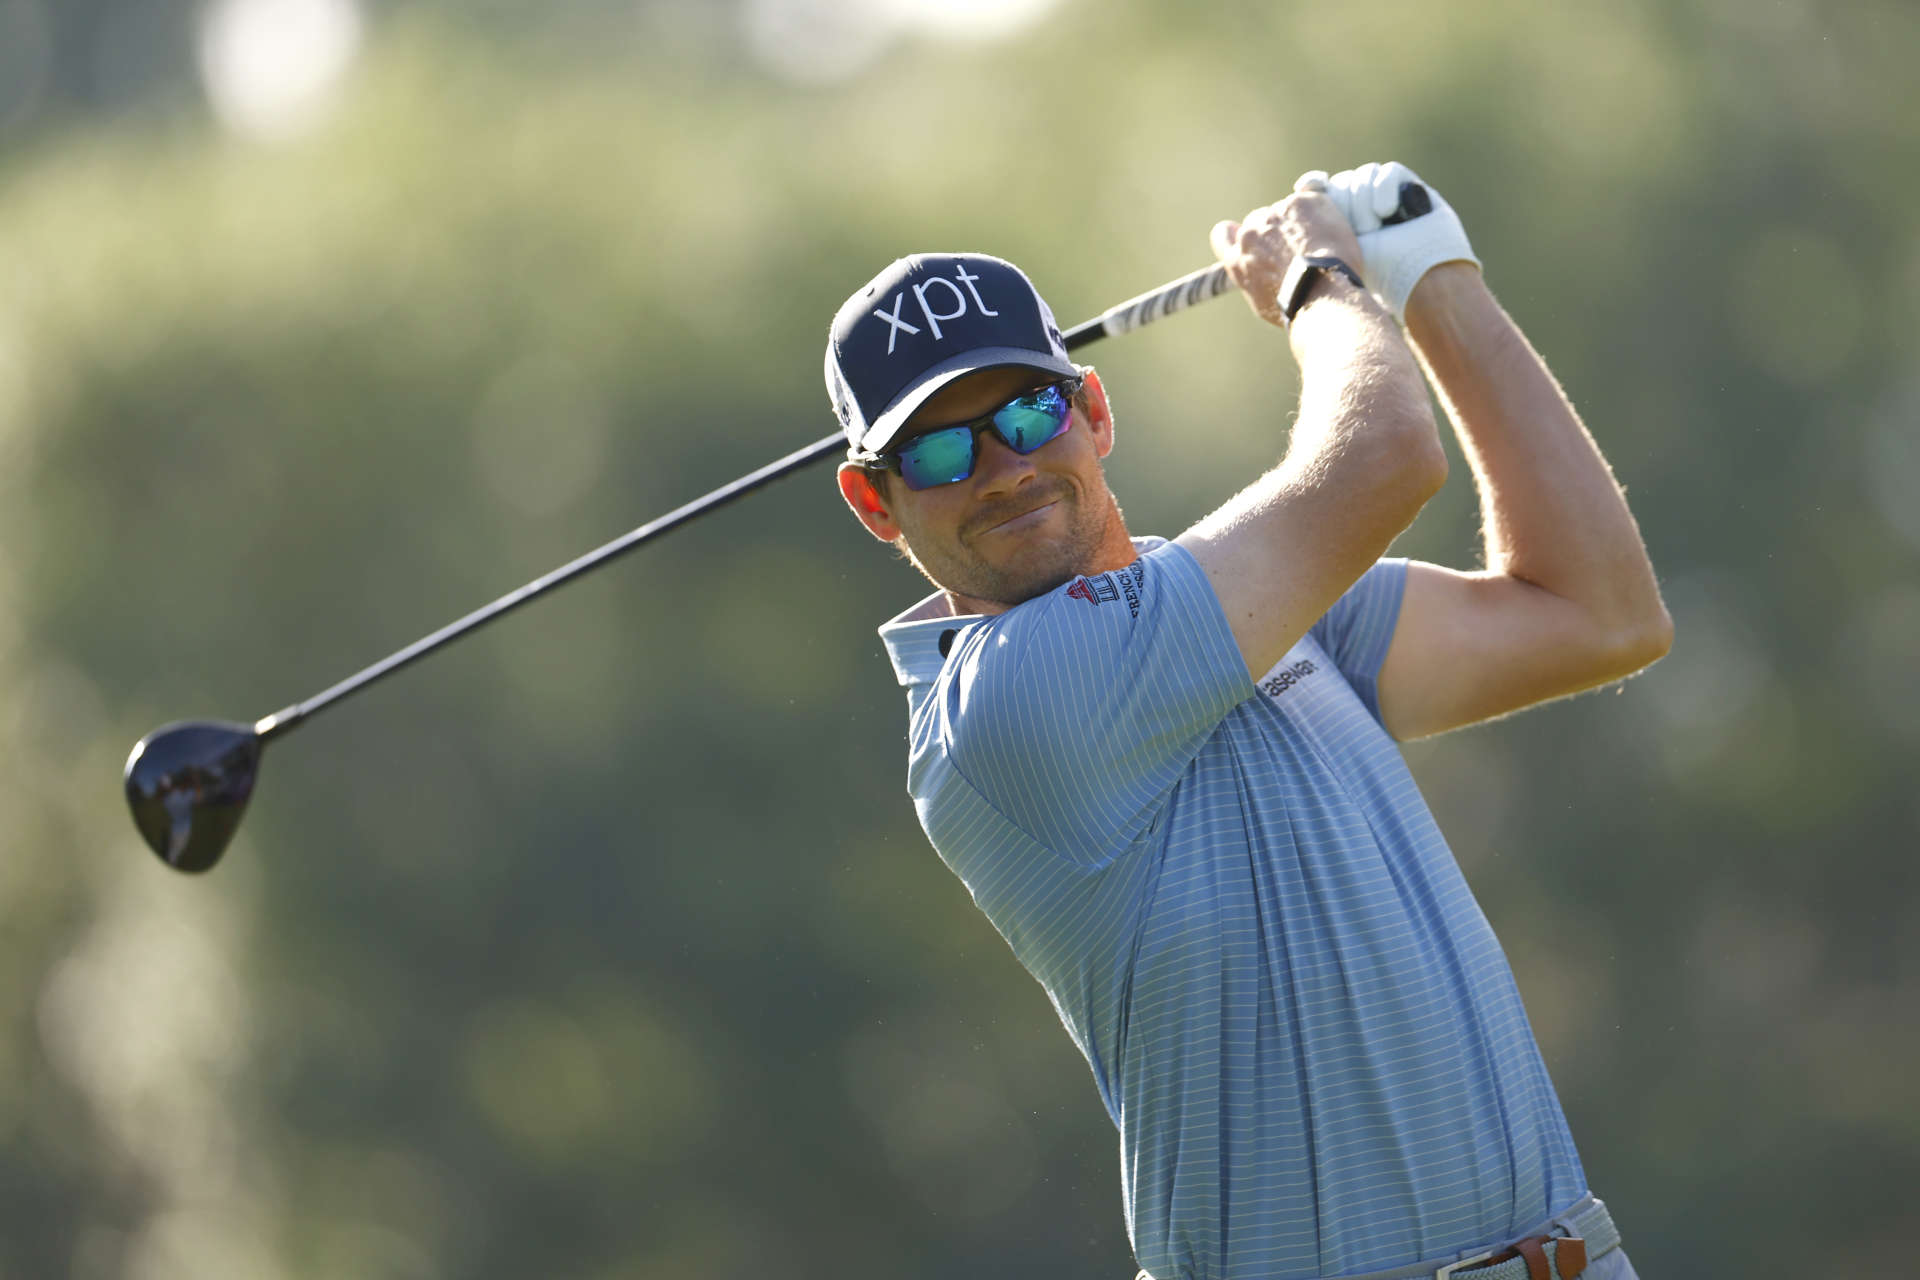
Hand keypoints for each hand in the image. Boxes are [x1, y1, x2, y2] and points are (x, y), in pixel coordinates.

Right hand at [1210, 191, 1365, 328]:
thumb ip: (1252, 276)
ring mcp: (1275, 214)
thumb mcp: (1261, 301)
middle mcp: (1251, 232)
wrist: (1320, 292)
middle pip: (1259, 220)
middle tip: (1298, 248)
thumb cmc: (1295, 304)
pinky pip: (1310, 202)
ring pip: (1285, 210)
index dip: (1236, 233)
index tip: (1250, 238)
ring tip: (1319, 245)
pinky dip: (1320, 215)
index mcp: (1236, 258)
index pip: (1223, 234)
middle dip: (1275, 230)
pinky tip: (1329, 235)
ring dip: (1298, 221)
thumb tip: (1256, 269)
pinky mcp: (1301, 203)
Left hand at [1293, 161, 1478, 321]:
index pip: (1325, 191)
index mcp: (1341, 223)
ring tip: (1374, 227)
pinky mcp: (1413, 189)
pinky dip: (1385, 188)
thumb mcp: (1332, 252)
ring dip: (1365, 201)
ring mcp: (1389, 196)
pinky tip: (1387, 211)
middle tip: (1357, 229)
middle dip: (1346, 204)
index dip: (1316, 187)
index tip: (1305, 188)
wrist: (1416, 282)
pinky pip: (1389, 171)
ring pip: (1365, 175)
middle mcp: (1364, 207)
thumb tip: (1299, 189)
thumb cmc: (1372, 276)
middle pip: (1344, 182)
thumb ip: (1311, 227)